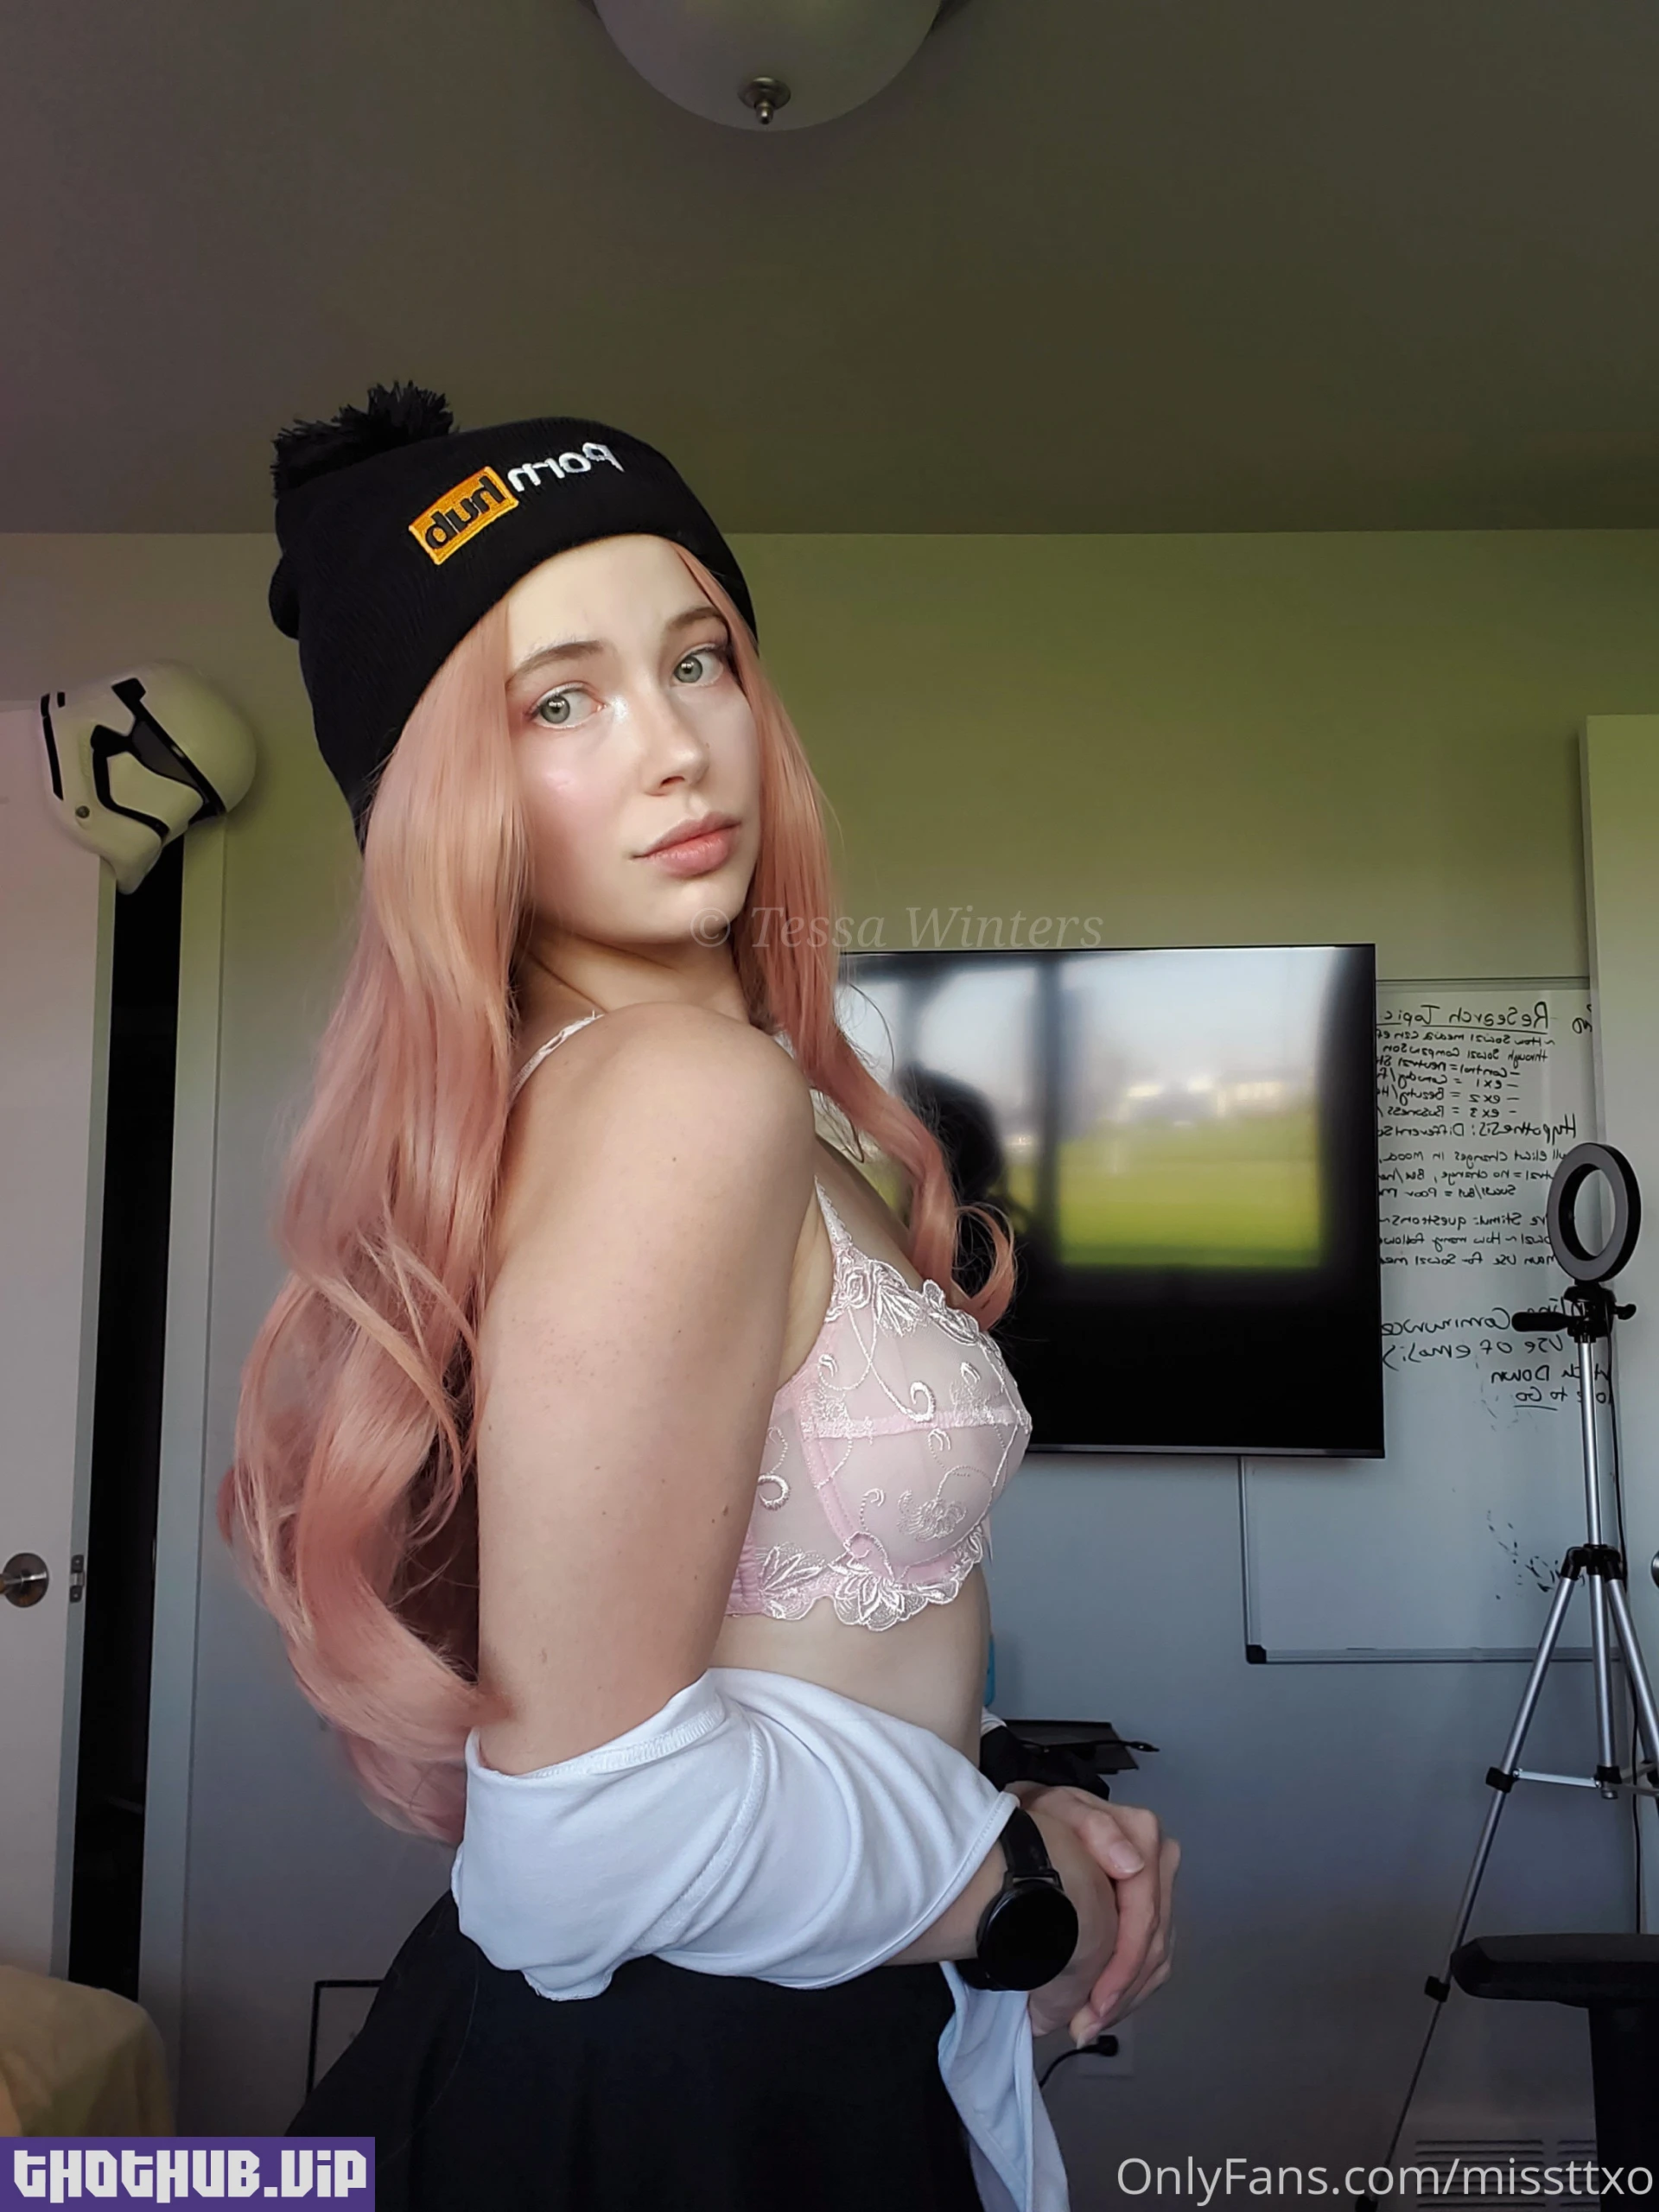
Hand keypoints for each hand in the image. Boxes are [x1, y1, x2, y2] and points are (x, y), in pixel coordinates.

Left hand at [1019, 1786, 1178, 2043]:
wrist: (1041, 1814)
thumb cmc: (1046, 1815)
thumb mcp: (1060, 1810)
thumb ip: (1095, 1829)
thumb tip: (1133, 1865)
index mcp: (1144, 1837)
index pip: (1144, 1916)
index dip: (1122, 1965)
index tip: (1094, 2003)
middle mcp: (1162, 1863)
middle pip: (1154, 1943)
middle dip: (1120, 1991)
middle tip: (1083, 2026)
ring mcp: (1161, 1889)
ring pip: (1158, 1958)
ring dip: (1125, 1997)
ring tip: (1087, 2025)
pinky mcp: (1155, 1910)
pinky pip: (1155, 1959)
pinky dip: (1130, 1988)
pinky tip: (1103, 2008)